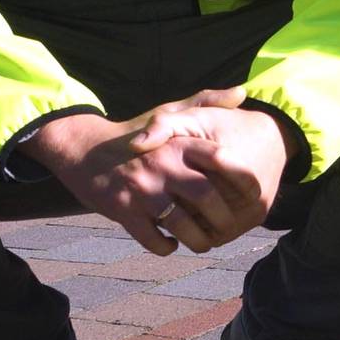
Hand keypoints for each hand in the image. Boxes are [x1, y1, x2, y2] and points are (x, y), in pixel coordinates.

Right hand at [22, 88, 264, 253]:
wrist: (84, 151)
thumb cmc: (135, 132)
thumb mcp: (168, 112)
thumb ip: (206, 102)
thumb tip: (241, 92)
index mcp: (177, 142)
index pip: (220, 159)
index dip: (243, 179)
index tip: (254, 195)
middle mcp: (161, 164)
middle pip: (205, 195)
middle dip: (223, 218)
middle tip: (229, 228)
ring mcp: (141, 189)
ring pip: (181, 223)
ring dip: (197, 240)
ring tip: (204, 243)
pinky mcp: (122, 209)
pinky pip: (151, 238)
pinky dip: (165, 247)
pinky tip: (171, 245)